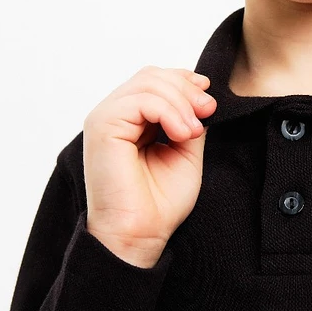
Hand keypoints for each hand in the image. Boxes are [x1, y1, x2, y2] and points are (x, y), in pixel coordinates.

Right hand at [83, 66, 216, 264]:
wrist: (141, 234)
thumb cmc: (159, 202)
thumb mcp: (186, 152)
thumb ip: (189, 120)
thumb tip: (201, 94)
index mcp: (130, 120)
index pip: (154, 80)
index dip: (184, 81)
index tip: (209, 101)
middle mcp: (113, 115)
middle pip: (152, 76)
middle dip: (186, 89)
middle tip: (208, 111)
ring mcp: (105, 118)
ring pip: (148, 83)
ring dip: (181, 102)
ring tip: (193, 132)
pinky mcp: (102, 126)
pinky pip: (140, 100)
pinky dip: (168, 111)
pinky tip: (182, 134)